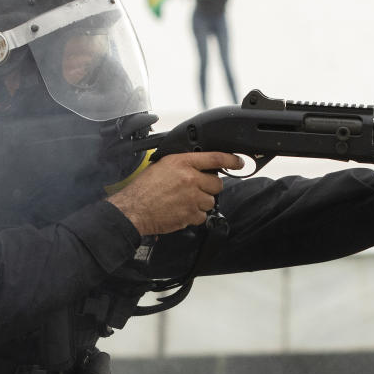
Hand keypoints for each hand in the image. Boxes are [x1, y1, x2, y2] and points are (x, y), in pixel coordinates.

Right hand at [108, 152, 242, 234]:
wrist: (134, 209)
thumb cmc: (143, 189)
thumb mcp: (161, 166)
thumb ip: (182, 165)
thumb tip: (197, 167)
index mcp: (182, 163)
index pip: (215, 158)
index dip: (231, 160)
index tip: (238, 162)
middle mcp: (189, 178)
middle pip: (217, 183)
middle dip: (210, 187)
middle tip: (197, 189)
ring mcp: (191, 198)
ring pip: (211, 201)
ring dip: (202, 202)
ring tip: (185, 202)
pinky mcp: (190, 214)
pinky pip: (203, 215)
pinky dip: (195, 215)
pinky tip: (182, 211)